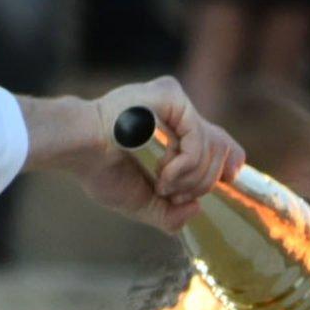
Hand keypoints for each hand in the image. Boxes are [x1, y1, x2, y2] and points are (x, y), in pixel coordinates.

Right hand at [31, 79, 242, 233]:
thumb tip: (195, 210)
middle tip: (171, 194)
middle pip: (220, 149)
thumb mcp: (143, 201)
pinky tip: (163, 174)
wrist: (79, 150)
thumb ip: (170, 213)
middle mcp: (179, 111)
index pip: (219, 140)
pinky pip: (199, 139)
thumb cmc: (102, 171)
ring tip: (161, 184)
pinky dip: (185, 166)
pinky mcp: (172, 96)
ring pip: (213, 148)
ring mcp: (177, 102)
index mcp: (173, 129)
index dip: (230, 161)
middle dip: (202, 183)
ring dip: (190, 179)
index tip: (231, 178)